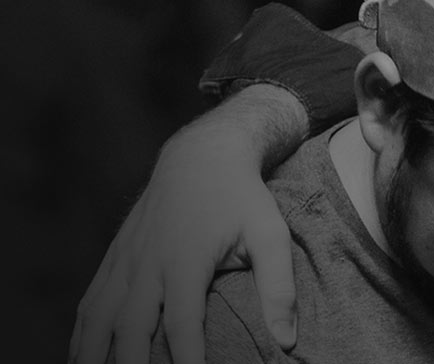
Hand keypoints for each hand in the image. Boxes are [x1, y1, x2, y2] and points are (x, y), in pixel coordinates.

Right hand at [69, 86, 306, 363]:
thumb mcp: (271, 234)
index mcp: (187, 259)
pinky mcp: (115, 256)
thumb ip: (279, 288)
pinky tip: (81, 355)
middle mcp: (149, 262)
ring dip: (92, 353)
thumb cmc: (243, 197)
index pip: (182, 323)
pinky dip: (83, 333)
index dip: (186, 361)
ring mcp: (126, 259)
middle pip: (130, 327)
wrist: (202, 153)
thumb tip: (288, 340)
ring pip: (99, 317)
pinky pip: (91, 302)